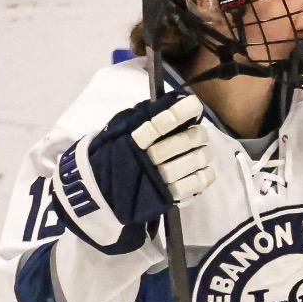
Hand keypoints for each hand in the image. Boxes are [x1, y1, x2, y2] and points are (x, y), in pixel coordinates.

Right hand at [57, 90, 213, 248]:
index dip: (179, 113)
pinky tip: (205, 170)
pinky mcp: (165, 199)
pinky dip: (204, 177)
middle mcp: (145, 161)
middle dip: (195, 135)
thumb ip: (141, 119)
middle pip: (180, 143)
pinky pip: (192, 187)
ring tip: (204, 151)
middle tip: (200, 133)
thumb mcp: (119, 132)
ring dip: (202, 155)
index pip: (159, 124)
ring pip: (190, 164)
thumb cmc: (111, 155)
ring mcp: (156, 182)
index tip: (195, 104)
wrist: (97, 191)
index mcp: (131, 140)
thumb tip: (172, 102)